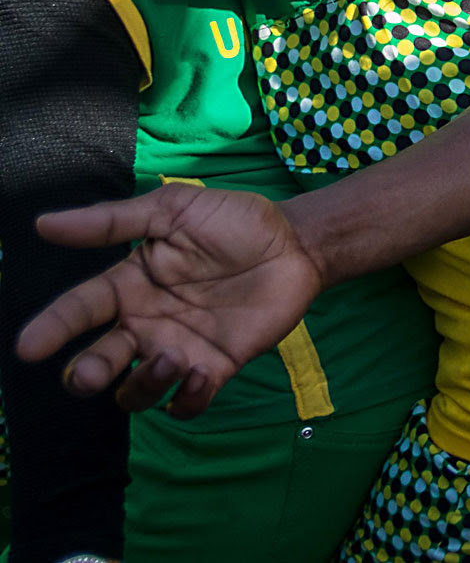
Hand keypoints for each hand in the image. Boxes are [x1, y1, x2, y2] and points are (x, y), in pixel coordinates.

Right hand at [16, 185, 322, 416]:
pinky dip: (188, 399)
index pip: (79, 311)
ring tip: (169, 358)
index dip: (52, 328)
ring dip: (142, 383)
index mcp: (129, 286)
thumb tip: (43, 222)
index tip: (29, 347)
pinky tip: (201, 375)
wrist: (297, 242)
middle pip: (99, 362)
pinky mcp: (217, 366)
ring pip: (137, 390)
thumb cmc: (235, 221)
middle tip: (91, 372)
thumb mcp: (174, 210)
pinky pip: (188, 401)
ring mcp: (180, 348)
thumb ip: (112, 222)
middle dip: (87, 374)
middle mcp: (146, 324)